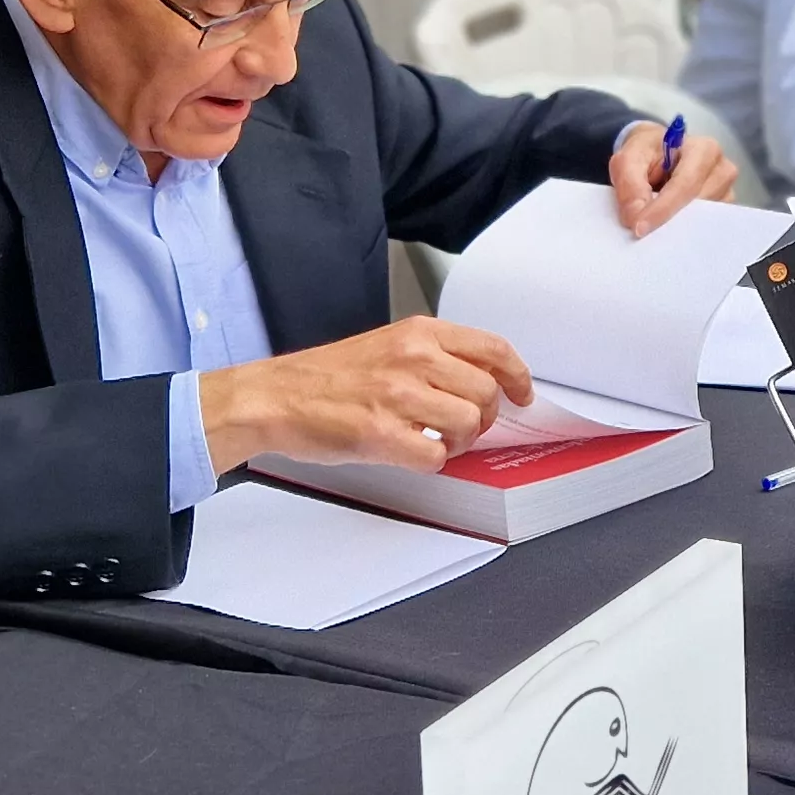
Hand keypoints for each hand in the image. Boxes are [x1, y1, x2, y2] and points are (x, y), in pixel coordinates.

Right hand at [197, 317, 533, 473]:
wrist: (273, 397)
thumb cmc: (325, 377)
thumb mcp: (387, 346)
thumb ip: (433, 357)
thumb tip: (481, 382)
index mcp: (418, 333)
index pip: (492, 348)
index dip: (517, 375)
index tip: (522, 393)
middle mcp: (413, 358)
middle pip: (486, 392)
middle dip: (483, 418)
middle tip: (463, 427)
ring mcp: (397, 396)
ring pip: (467, 424)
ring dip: (458, 442)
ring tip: (434, 441)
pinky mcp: (381, 434)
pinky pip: (436, 457)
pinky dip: (431, 462)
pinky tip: (411, 453)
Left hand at [609, 121, 738, 234]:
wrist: (656, 155)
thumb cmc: (646, 153)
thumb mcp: (628, 159)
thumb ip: (629, 184)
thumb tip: (636, 217)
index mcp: (703, 149)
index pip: (686, 184)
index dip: (662, 209)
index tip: (639, 228)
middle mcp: (722, 169)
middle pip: (698, 205)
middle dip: (668, 219)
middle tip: (640, 229)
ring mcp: (727, 192)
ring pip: (703, 220)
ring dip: (676, 225)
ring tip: (654, 220)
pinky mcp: (723, 211)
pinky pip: (706, 228)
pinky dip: (684, 231)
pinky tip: (668, 226)